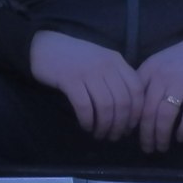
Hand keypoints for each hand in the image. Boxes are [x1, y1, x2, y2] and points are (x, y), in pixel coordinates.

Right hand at [30, 30, 146, 139]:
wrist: (45, 47)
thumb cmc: (75, 58)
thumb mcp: (101, 61)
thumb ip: (116, 77)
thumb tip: (129, 110)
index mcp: (116, 61)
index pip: (136, 90)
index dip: (136, 112)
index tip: (129, 127)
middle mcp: (106, 65)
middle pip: (122, 101)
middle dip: (120, 124)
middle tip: (114, 136)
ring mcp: (88, 72)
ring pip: (105, 106)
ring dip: (104, 126)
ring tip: (100, 135)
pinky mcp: (70, 80)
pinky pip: (85, 106)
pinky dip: (88, 120)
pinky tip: (86, 126)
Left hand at [134, 29, 182, 152]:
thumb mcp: (162, 63)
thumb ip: (149, 81)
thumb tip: (138, 111)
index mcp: (149, 69)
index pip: (134, 99)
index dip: (130, 120)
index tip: (129, 135)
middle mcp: (162, 76)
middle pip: (148, 112)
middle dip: (145, 135)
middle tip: (147, 149)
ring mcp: (182, 82)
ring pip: (165, 116)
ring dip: (162, 136)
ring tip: (162, 147)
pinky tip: (181, 138)